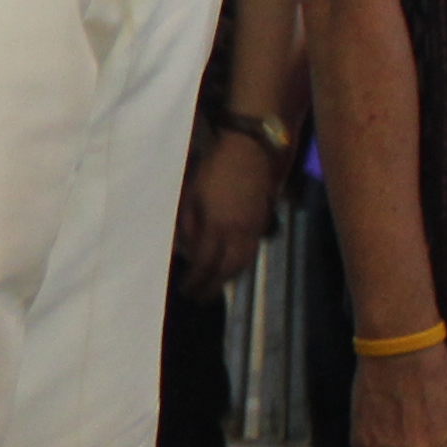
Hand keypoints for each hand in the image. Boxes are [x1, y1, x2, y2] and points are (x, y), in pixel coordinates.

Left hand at [172, 129, 279, 296]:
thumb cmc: (214, 168)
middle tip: (200, 297)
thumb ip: (187, 226)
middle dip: (213, 286)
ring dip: (228, 278)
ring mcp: (254, 228)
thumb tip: (183, 250)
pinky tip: (230, 265)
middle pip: (227, 270)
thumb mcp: (190, 195)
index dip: (196, 280)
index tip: (186, 289)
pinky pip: (251, 251)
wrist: (250, 149)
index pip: (205, 264)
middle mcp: (238, 233)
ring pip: (242, 263)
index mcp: (217, 226)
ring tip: (214, 286)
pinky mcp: (263, 221)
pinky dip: (240, 264)